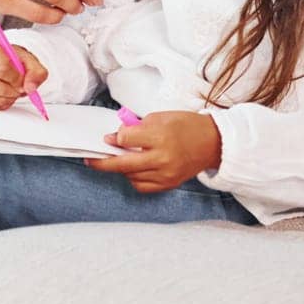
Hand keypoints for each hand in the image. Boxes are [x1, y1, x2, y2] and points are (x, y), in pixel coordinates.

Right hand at [0, 39, 48, 109]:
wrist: (1, 61)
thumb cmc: (12, 59)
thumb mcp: (28, 59)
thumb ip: (36, 71)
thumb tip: (31, 87)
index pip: (2, 69)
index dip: (17, 78)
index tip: (22, 78)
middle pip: (0, 88)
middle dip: (15, 90)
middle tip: (19, 85)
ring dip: (10, 98)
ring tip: (11, 87)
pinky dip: (1, 104)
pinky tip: (3, 93)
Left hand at [85, 111, 221, 192]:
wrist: (213, 142)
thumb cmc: (187, 125)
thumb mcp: (161, 117)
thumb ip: (137, 127)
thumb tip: (116, 137)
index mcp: (160, 136)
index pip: (126, 139)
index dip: (115, 137)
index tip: (109, 137)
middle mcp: (162, 158)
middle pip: (123, 163)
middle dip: (102, 162)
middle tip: (89, 160)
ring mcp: (165, 174)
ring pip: (131, 176)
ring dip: (121, 169)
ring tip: (119, 160)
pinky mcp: (168, 184)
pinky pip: (142, 186)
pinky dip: (134, 179)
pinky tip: (134, 170)